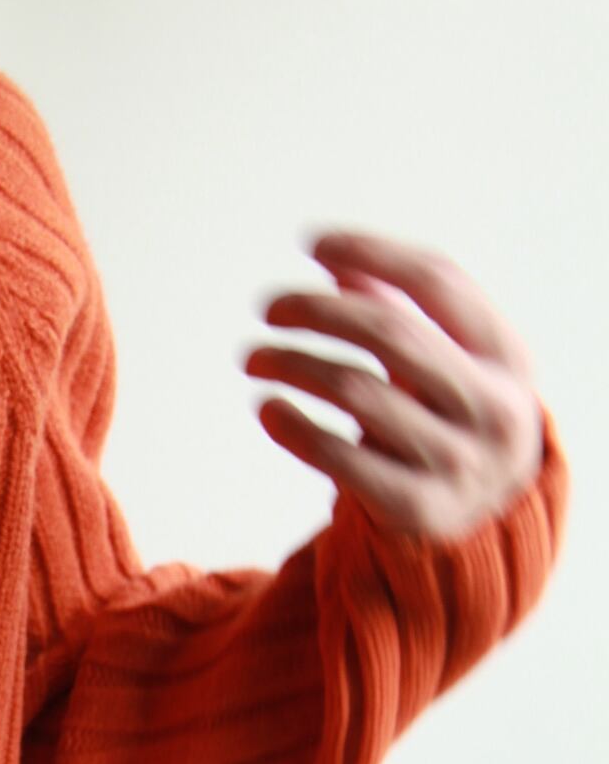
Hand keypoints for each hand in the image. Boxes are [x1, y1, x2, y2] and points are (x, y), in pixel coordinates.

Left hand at [241, 228, 544, 540]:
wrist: (492, 519)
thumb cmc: (453, 415)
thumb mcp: (450, 360)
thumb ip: (402, 309)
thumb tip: (334, 259)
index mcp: (507, 353)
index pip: (438, 281)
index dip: (374, 253)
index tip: (313, 244)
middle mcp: (492, 405)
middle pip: (391, 334)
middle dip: (319, 312)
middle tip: (269, 308)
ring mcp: (459, 461)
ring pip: (358, 392)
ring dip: (295, 364)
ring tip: (255, 358)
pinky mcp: (419, 507)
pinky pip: (341, 459)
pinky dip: (295, 428)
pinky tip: (267, 409)